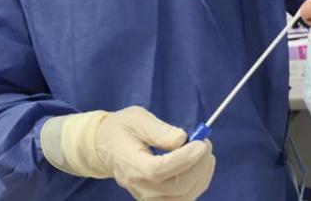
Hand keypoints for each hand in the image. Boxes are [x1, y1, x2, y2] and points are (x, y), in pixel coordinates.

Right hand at [42, 107, 215, 199]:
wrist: (105, 147)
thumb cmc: (121, 129)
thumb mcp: (137, 118)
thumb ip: (159, 129)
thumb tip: (182, 139)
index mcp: (131, 164)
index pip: (159, 170)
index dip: (184, 159)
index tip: (200, 143)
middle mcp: (140, 186)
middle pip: (177, 187)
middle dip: (199, 165)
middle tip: (205, 143)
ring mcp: (148, 197)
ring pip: (184, 196)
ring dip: (201, 175)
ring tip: (203, 153)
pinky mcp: (157, 199)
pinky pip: (183, 199)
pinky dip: (198, 184)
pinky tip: (200, 166)